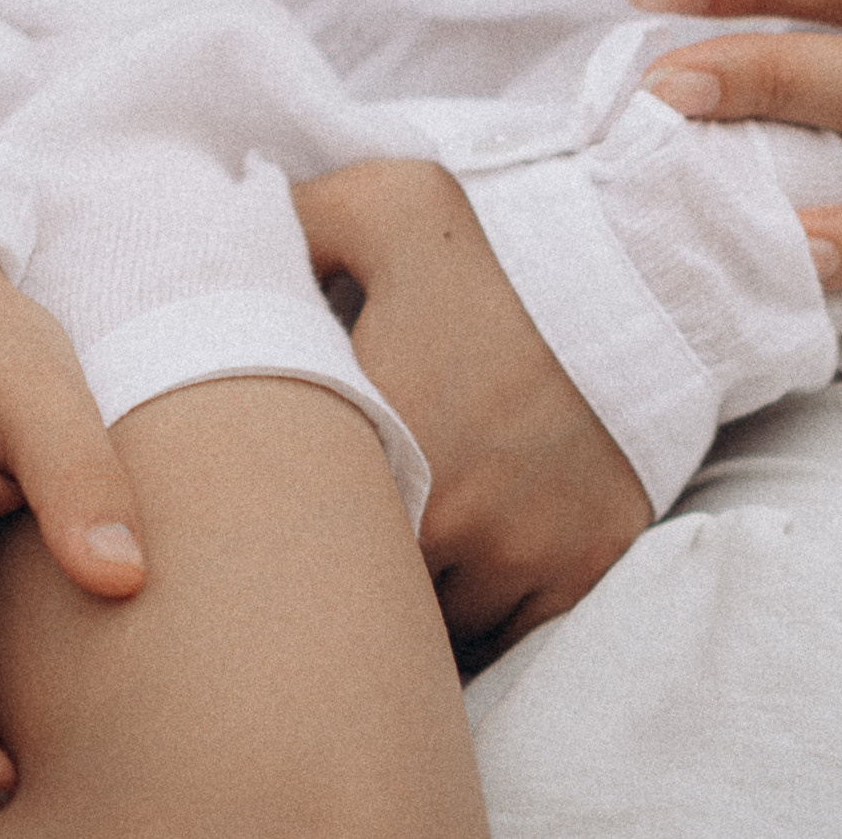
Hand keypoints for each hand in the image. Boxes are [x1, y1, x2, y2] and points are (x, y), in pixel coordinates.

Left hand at [292, 158, 648, 664]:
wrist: (638, 272)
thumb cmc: (496, 247)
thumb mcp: (382, 201)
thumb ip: (282, 222)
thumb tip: (202, 241)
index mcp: (387, 427)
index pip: (300, 526)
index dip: (280, 529)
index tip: (272, 515)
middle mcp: (454, 510)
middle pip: (370, 586)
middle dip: (348, 570)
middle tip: (329, 544)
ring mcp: (526, 550)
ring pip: (441, 626)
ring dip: (418, 602)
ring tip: (399, 556)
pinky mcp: (584, 568)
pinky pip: (512, 639)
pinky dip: (484, 619)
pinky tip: (464, 575)